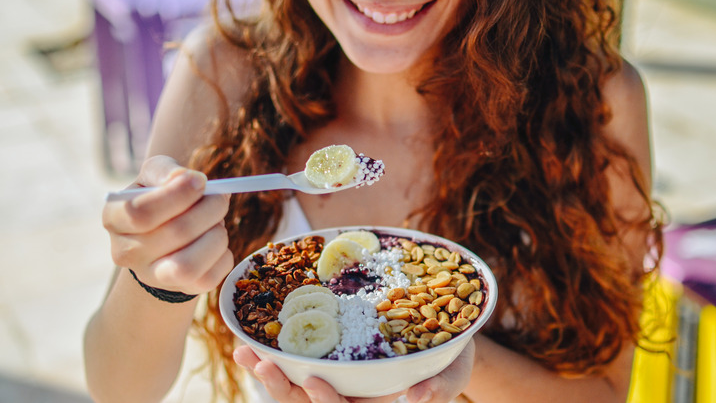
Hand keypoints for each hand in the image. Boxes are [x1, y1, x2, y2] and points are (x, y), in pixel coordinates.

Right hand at [102, 155, 232, 294]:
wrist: (164, 239)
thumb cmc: (160, 199)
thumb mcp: (154, 176)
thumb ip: (165, 170)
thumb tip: (187, 179)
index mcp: (114, 218)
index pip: (140, 213)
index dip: (178, 195)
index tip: (201, 181)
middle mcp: (126, 252)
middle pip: (176, 233)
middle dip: (209, 209)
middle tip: (220, 197)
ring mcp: (152, 276)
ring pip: (188, 265)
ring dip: (216, 236)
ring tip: (217, 223)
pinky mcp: (181, 289)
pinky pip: (210, 278)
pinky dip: (223, 255)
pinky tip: (216, 242)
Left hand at [233, 337, 474, 402]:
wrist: (443, 336)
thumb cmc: (451, 357)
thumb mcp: (453, 371)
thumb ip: (439, 388)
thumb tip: (416, 399)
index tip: (313, 382)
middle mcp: (350, 398)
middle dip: (283, 389)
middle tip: (261, 364)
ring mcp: (336, 382)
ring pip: (295, 389)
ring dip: (267, 374)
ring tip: (244, 352)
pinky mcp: (328, 361)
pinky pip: (295, 365)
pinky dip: (272, 356)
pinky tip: (248, 342)